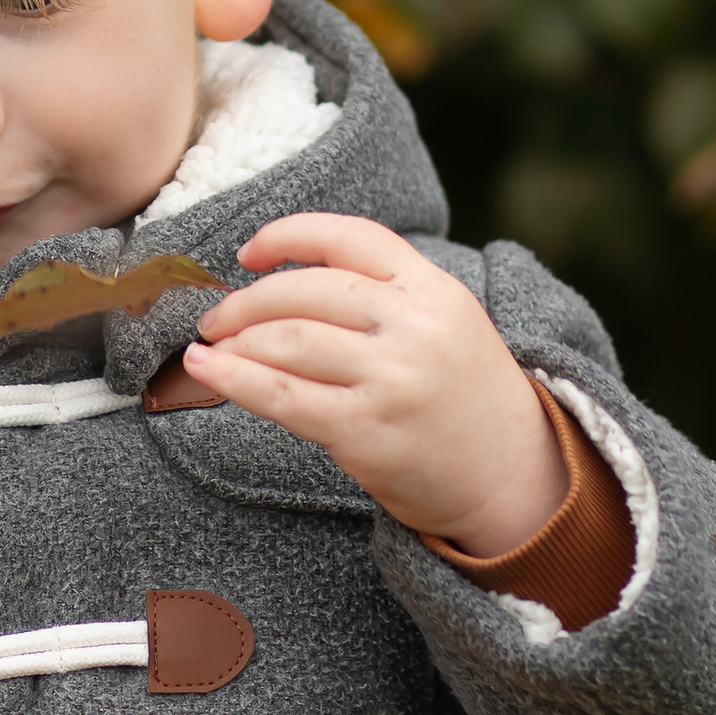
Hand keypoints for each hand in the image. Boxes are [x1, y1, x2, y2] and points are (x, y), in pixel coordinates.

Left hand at [176, 213, 565, 551]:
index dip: (289, 236)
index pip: (349, 238)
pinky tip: (203, 369)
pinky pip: (282, 396)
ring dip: (234, 340)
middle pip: (306, 290)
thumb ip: (385, 297)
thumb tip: (280, 285)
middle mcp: (415, 327)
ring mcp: (391, 379)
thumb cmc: (464, 399)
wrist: (512, 478)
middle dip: (246, 300)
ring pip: (287, 340)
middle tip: (214, 317)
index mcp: (434, 290)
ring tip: (211, 347)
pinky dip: (232, 378)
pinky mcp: (366, 432)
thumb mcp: (446, 324)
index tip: (247, 252)